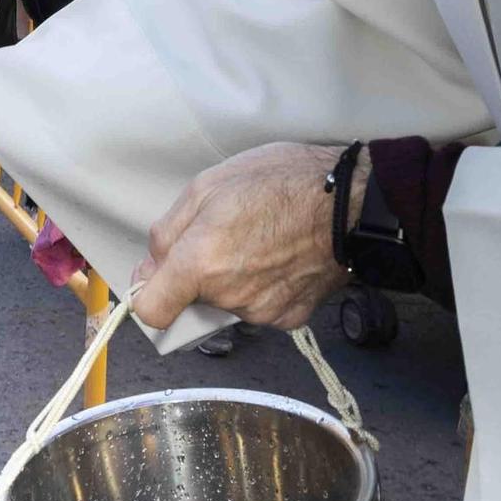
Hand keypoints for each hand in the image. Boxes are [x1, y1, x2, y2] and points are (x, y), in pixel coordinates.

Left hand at [131, 142, 367, 331]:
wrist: (352, 202)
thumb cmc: (284, 182)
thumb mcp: (209, 185)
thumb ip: (169, 231)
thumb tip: (149, 267)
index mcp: (200, 263)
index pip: (152, 311)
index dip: (148, 293)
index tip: (157, 278)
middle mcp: (228, 295)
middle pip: (192, 298)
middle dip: (198, 271)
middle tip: (225, 234)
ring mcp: (260, 311)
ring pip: (228, 302)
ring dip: (233, 278)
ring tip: (260, 239)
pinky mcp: (289, 317)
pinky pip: (259, 306)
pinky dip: (263, 287)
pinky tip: (280, 256)